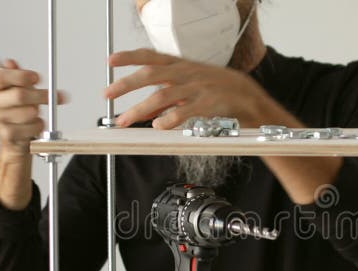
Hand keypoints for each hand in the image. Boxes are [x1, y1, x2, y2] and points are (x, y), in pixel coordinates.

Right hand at [0, 59, 66, 156]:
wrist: (12, 134)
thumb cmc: (15, 105)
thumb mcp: (14, 84)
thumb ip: (14, 72)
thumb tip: (11, 63)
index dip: (21, 76)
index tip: (36, 78)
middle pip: (18, 95)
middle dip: (41, 95)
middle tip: (55, 95)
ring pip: (29, 112)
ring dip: (38, 111)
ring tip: (36, 110)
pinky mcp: (7, 135)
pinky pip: (33, 127)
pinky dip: (39, 124)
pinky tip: (35, 122)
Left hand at [105, 49, 291, 128]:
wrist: (250, 99)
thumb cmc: (218, 93)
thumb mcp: (190, 91)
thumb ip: (166, 101)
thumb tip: (142, 112)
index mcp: (182, 66)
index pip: (151, 56)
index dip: (130, 57)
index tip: (110, 60)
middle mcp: (187, 74)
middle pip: (151, 74)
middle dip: (126, 84)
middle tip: (107, 94)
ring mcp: (198, 88)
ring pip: (163, 95)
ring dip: (140, 108)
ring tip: (125, 120)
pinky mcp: (209, 104)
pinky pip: (186, 111)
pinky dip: (170, 119)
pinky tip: (158, 126)